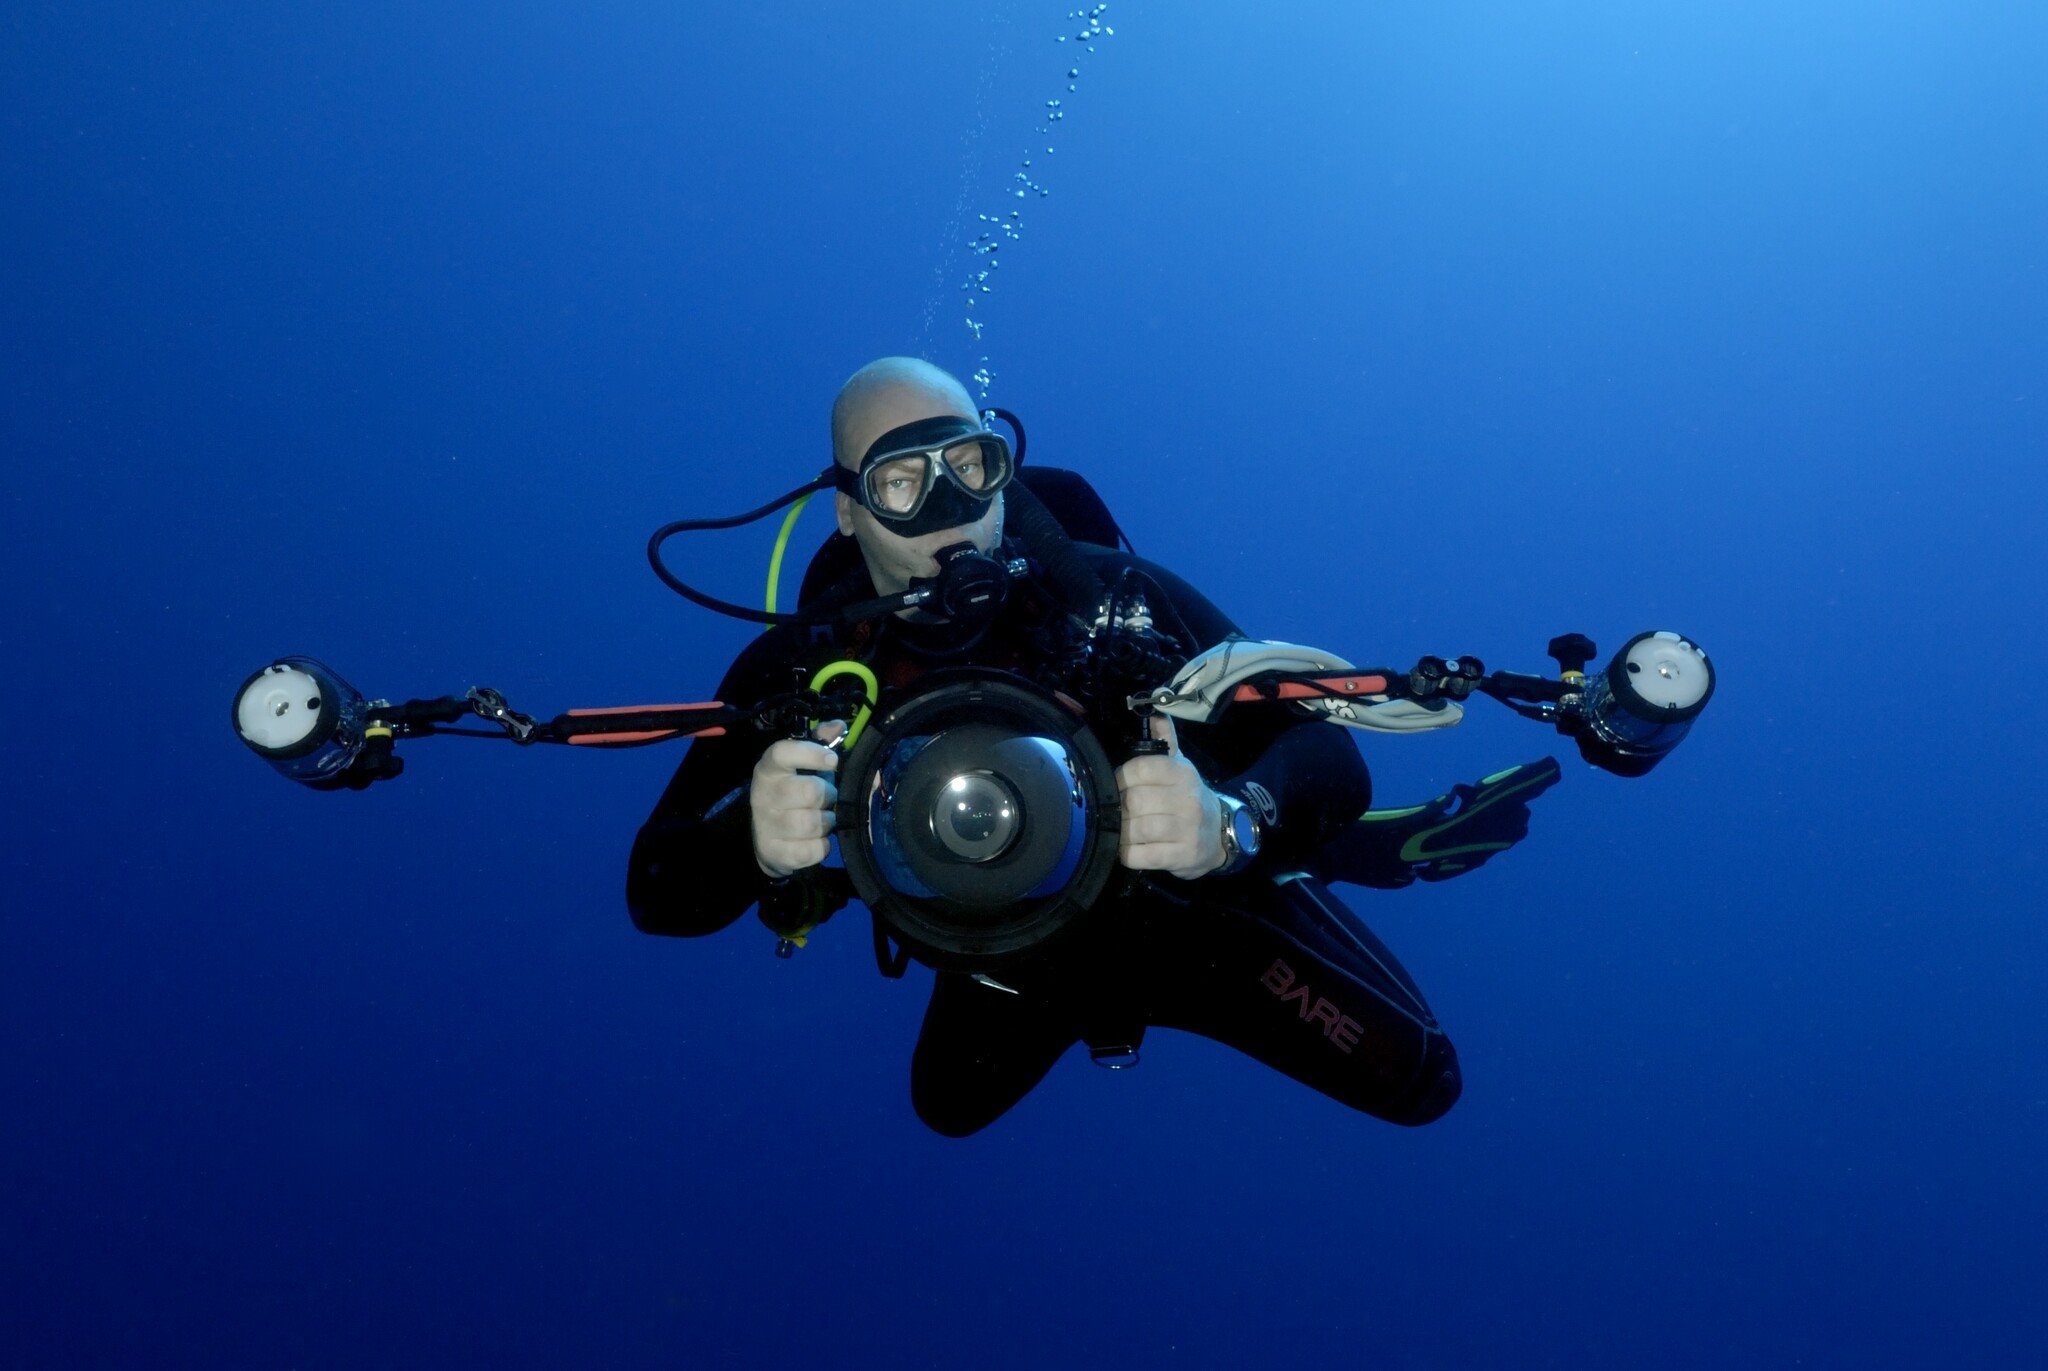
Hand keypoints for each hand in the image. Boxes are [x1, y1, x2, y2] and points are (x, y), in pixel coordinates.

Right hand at [750, 727, 841, 878]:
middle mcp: (763, 795)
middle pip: (810, 791)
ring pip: (814, 823)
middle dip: (828, 796)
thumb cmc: (792, 795)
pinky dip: (822, 846)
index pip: (782, 753)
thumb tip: (838, 726)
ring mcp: (766, 825)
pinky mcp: (774, 852)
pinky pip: (813, 849)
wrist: (766, 839)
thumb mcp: (804, 767)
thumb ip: (821, 743)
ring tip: (821, 820)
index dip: (811, 753)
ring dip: (826, 822)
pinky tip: (815, 840)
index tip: (833, 761)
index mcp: (769, 769)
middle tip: (826, 799)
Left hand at [1115, 713, 1224, 880]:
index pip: (1139, 768)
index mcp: (1182, 773)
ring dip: (1121, 832)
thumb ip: (1164, 739)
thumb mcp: (1179, 765)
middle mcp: (1188, 799)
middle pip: (1134, 801)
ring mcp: (1187, 830)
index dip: (1120, 778)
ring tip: (1123, 830)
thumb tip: (1154, 709)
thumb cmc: (1188, 797)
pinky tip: (1131, 849)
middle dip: (1119, 808)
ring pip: (1136, 829)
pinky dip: (1128, 854)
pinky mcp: (1183, 857)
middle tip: (1118, 812)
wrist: (1221, 835)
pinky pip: (1141, 856)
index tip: (1120, 786)